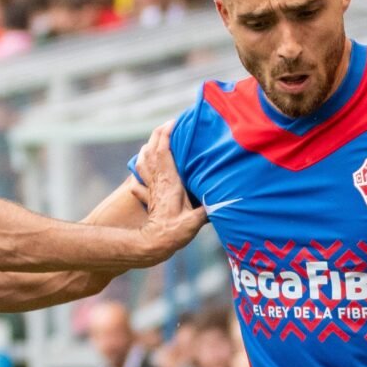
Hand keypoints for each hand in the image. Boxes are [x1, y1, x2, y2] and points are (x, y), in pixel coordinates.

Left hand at [133, 120, 206, 262]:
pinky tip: (142, 172)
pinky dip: (140, 172)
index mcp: (169, 181)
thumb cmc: (174, 232)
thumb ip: (209, 209)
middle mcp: (157, 181)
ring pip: (142, 162)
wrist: (153, 245)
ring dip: (146, 150)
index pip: (163, 151)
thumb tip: (227, 201)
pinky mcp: (148, 198)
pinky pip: (139, 181)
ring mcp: (150, 189)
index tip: (173, 122)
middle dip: (156, 135)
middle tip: (166, 126)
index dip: (166, 134)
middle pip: (150, 151)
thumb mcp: (196, 221)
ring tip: (154, 143)